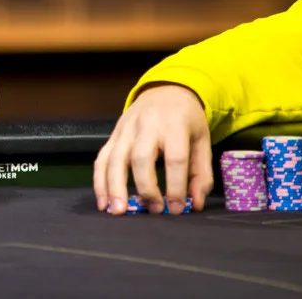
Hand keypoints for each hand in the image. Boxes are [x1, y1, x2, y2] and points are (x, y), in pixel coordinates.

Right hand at [93, 83, 212, 215]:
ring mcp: (125, 129)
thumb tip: (195, 204)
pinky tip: (103, 202)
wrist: (166, 90)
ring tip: (117, 211)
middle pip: (140, 157)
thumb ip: (201, 173)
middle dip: (145, 187)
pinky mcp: (113, 135)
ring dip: (113, 187)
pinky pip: (101, 158)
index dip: (176, 186)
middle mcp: (146, 125)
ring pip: (114, 158)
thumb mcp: (202, 141)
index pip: (174, 158)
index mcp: (174, 124)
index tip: (177, 208)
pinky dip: (99, 181)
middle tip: (153, 210)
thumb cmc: (186, 120)